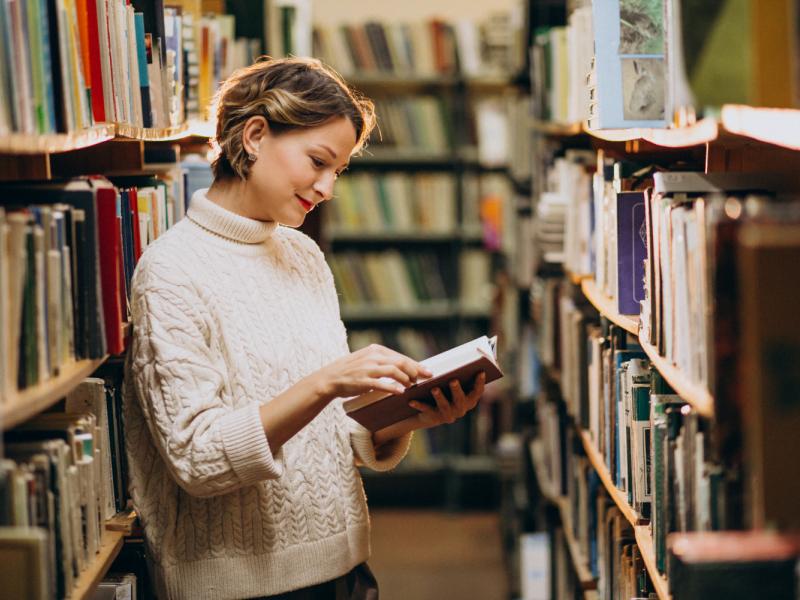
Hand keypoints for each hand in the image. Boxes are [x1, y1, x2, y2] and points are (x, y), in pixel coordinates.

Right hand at [314, 344, 431, 400]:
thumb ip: (382, 361)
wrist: (330, 378)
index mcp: (375, 350)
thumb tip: (403, 366)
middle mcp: (373, 357)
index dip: (416, 364)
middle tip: (424, 379)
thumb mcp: (366, 359)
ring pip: (394, 371)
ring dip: (406, 379)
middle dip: (415, 371)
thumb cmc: (351, 370)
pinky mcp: (363, 381)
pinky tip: (401, 392)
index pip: (401, 356)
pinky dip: (393, 388)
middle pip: (401, 362)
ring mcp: (368, 368)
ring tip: (412, 386)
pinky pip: (381, 384)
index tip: (427, 371)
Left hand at [408, 371, 485, 428]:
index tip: (481, 371)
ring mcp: (448, 415)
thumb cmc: (445, 392)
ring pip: (444, 405)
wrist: (430, 413)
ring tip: (434, 388)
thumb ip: (457, 376)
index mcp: (468, 401)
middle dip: (457, 390)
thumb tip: (457, 360)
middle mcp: (460, 409)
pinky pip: (426, 410)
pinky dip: (419, 405)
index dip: (480, 383)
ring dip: (439, 397)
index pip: (477, 392)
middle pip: (460, 400)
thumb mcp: (452, 385)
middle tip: (453, 380)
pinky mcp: (434, 417)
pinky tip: (411, 400)